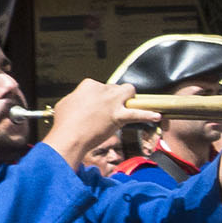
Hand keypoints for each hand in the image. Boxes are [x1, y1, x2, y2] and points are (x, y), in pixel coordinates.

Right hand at [42, 80, 158, 168]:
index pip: (101, 86)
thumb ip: (77, 98)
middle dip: (117, 96)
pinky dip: (148, 115)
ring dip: (132, 98)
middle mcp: (102, 90)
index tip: (98, 106)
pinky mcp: (119, 115)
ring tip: (132, 106)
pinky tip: (157, 116)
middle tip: (112, 108)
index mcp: (88, 85)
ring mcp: (112, 102)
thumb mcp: (66, 103)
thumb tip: (80, 100)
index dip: (102, 97)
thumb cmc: (64, 123)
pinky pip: (138, 114)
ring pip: (129, 91)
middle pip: (117, 88)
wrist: (69, 137)